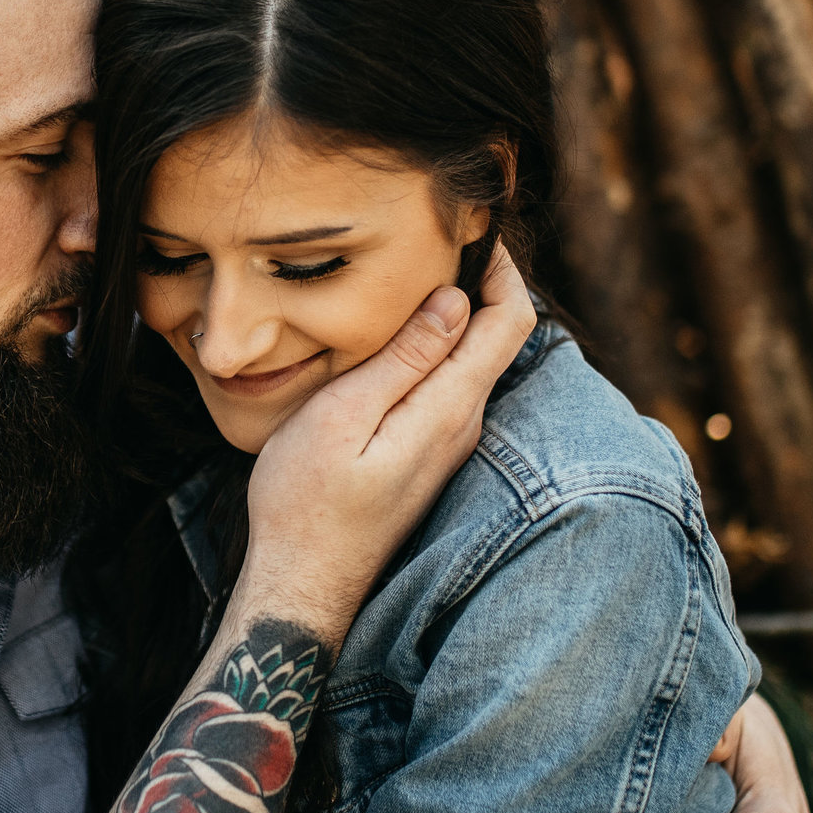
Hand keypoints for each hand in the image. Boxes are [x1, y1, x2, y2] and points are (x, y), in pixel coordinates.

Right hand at [236, 245, 535, 636]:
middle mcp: (463, 426)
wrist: (302, 584)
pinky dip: (439, 349)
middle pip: (498, 339)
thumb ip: (403, 360)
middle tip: (445, 236)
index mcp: (449, 409)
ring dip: (457, 316)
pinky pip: (450, 388)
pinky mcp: (427, 457)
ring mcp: (448, 446)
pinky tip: (400, 337)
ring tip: (419, 273)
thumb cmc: (306, 503)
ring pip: (474, 363)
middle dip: (482, 283)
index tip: (472, 228)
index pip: (510, 322)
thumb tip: (454, 300)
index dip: (503, 268)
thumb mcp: (343, 417)